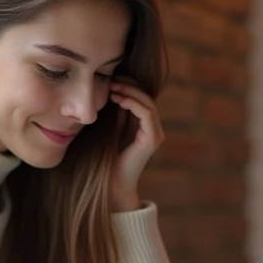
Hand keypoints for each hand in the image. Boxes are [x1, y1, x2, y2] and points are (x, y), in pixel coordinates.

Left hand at [109, 81, 162, 211]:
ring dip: (130, 91)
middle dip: (130, 85)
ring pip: (148, 103)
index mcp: (144, 126)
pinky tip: (118, 99)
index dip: (129, 85)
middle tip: (112, 79)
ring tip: (113, 87)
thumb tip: (113, 88)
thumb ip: (117, 112)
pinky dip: (132, 102)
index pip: (141, 98)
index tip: (110, 79)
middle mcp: (153, 129)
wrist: (111, 183)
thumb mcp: (112, 128)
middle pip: (147, 97)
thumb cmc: (107, 157)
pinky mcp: (153, 139)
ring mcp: (155, 134)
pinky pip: (146, 113)